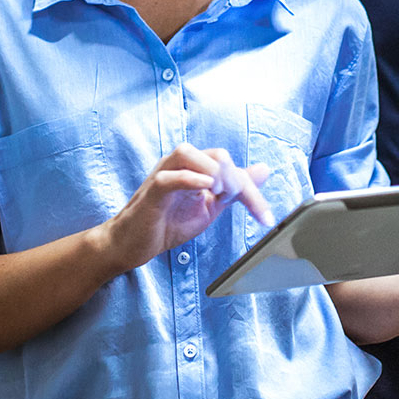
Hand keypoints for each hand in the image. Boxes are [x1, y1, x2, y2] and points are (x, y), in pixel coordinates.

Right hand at [92, 144, 270, 272]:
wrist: (132, 244)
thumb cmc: (166, 223)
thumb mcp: (210, 207)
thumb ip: (234, 189)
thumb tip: (265, 169)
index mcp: (195, 167)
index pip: (231, 167)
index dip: (252, 192)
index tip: (266, 218)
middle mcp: (179, 165)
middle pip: (217, 155)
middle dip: (236, 180)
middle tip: (238, 203)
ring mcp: (163, 175)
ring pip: (188, 154)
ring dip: (213, 172)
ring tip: (220, 195)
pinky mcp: (152, 192)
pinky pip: (169, 178)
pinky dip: (189, 179)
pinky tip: (206, 189)